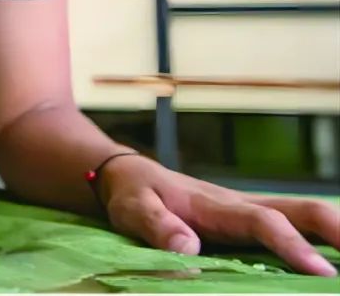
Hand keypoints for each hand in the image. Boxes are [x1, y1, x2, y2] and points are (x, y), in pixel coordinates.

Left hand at [99, 153, 338, 276]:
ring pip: (305, 217)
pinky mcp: (250, 223)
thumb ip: (156, 227)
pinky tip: (330, 264)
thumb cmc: (133, 195)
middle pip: (303, 211)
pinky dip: (319, 241)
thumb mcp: (133, 210)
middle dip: (339, 231)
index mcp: (217, 205)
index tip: (320, 273)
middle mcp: (243, 206)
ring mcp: (250, 213)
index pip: (263, 222)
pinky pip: (293, 228)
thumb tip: (188, 251)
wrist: (131, 177)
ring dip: (336, 235)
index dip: (292, 245)